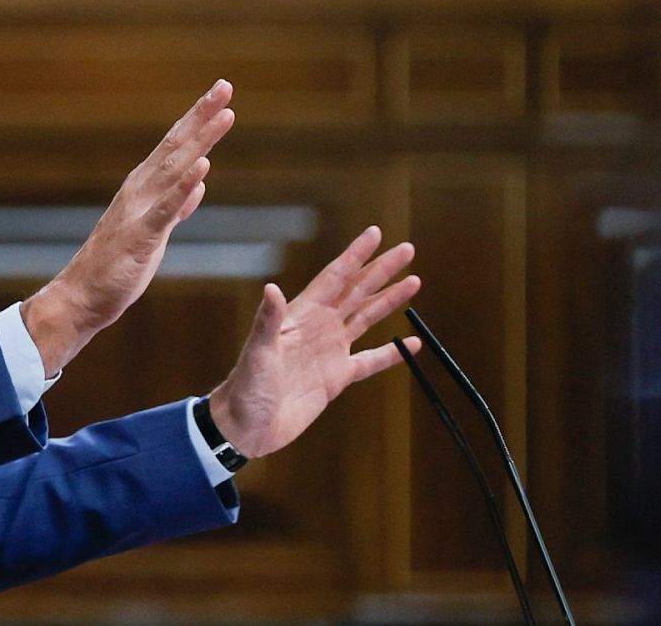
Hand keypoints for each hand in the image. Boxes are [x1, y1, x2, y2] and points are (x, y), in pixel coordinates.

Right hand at [21, 79, 235, 373]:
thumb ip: (176, 206)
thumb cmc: (117, 265)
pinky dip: (183, 187)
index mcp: (144, 188)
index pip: (176, 147)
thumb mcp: (155, 231)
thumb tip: (198, 181)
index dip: (198, 119)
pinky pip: (165, 209)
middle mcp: (140, 190)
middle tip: (225, 86)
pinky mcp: (140, 236)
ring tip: (224, 115)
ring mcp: (139, 211)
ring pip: (175, 168)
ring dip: (200, 140)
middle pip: (176, 146)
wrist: (82, 296)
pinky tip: (201, 168)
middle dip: (202, 115)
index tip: (220, 95)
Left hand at [209, 226, 420, 458]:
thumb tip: (272, 288)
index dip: (355, 256)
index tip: (375, 233)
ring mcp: (329, 351)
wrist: (247, 426)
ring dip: (389, 301)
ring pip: (366, 319)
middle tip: (407, 249)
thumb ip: (268, 322)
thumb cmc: (246, 387)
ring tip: (414, 282)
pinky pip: (370, 361)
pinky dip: (391, 353)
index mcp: (301, 316)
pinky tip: (410, 344)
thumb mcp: (258, 353)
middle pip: (357, 292)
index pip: (334, 278)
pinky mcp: (336, 378)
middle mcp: (319, 328)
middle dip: (381, 270)